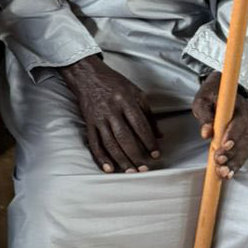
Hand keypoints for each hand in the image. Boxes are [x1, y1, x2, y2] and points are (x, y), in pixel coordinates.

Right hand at [59, 55, 161, 173]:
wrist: (87, 76)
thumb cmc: (114, 83)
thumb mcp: (136, 93)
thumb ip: (149, 114)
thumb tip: (160, 136)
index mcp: (126, 101)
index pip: (140, 125)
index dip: (149, 142)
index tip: (156, 154)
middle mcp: (111, 110)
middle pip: (124, 137)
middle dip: (136, 155)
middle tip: (145, 168)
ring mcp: (98, 118)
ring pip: (110, 143)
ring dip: (121, 160)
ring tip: (131, 171)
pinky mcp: (88, 123)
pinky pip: (94, 143)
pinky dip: (100, 157)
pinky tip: (108, 168)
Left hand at [191, 72, 247, 179]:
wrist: (224, 87)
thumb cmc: (212, 93)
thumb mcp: (203, 99)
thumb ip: (204, 115)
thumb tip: (206, 133)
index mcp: (240, 107)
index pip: (238, 123)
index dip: (232, 136)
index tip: (223, 146)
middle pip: (243, 139)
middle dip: (231, 153)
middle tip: (218, 162)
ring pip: (244, 148)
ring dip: (234, 162)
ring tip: (223, 174)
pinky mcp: (246, 136)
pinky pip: (243, 151)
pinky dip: (237, 163)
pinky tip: (230, 173)